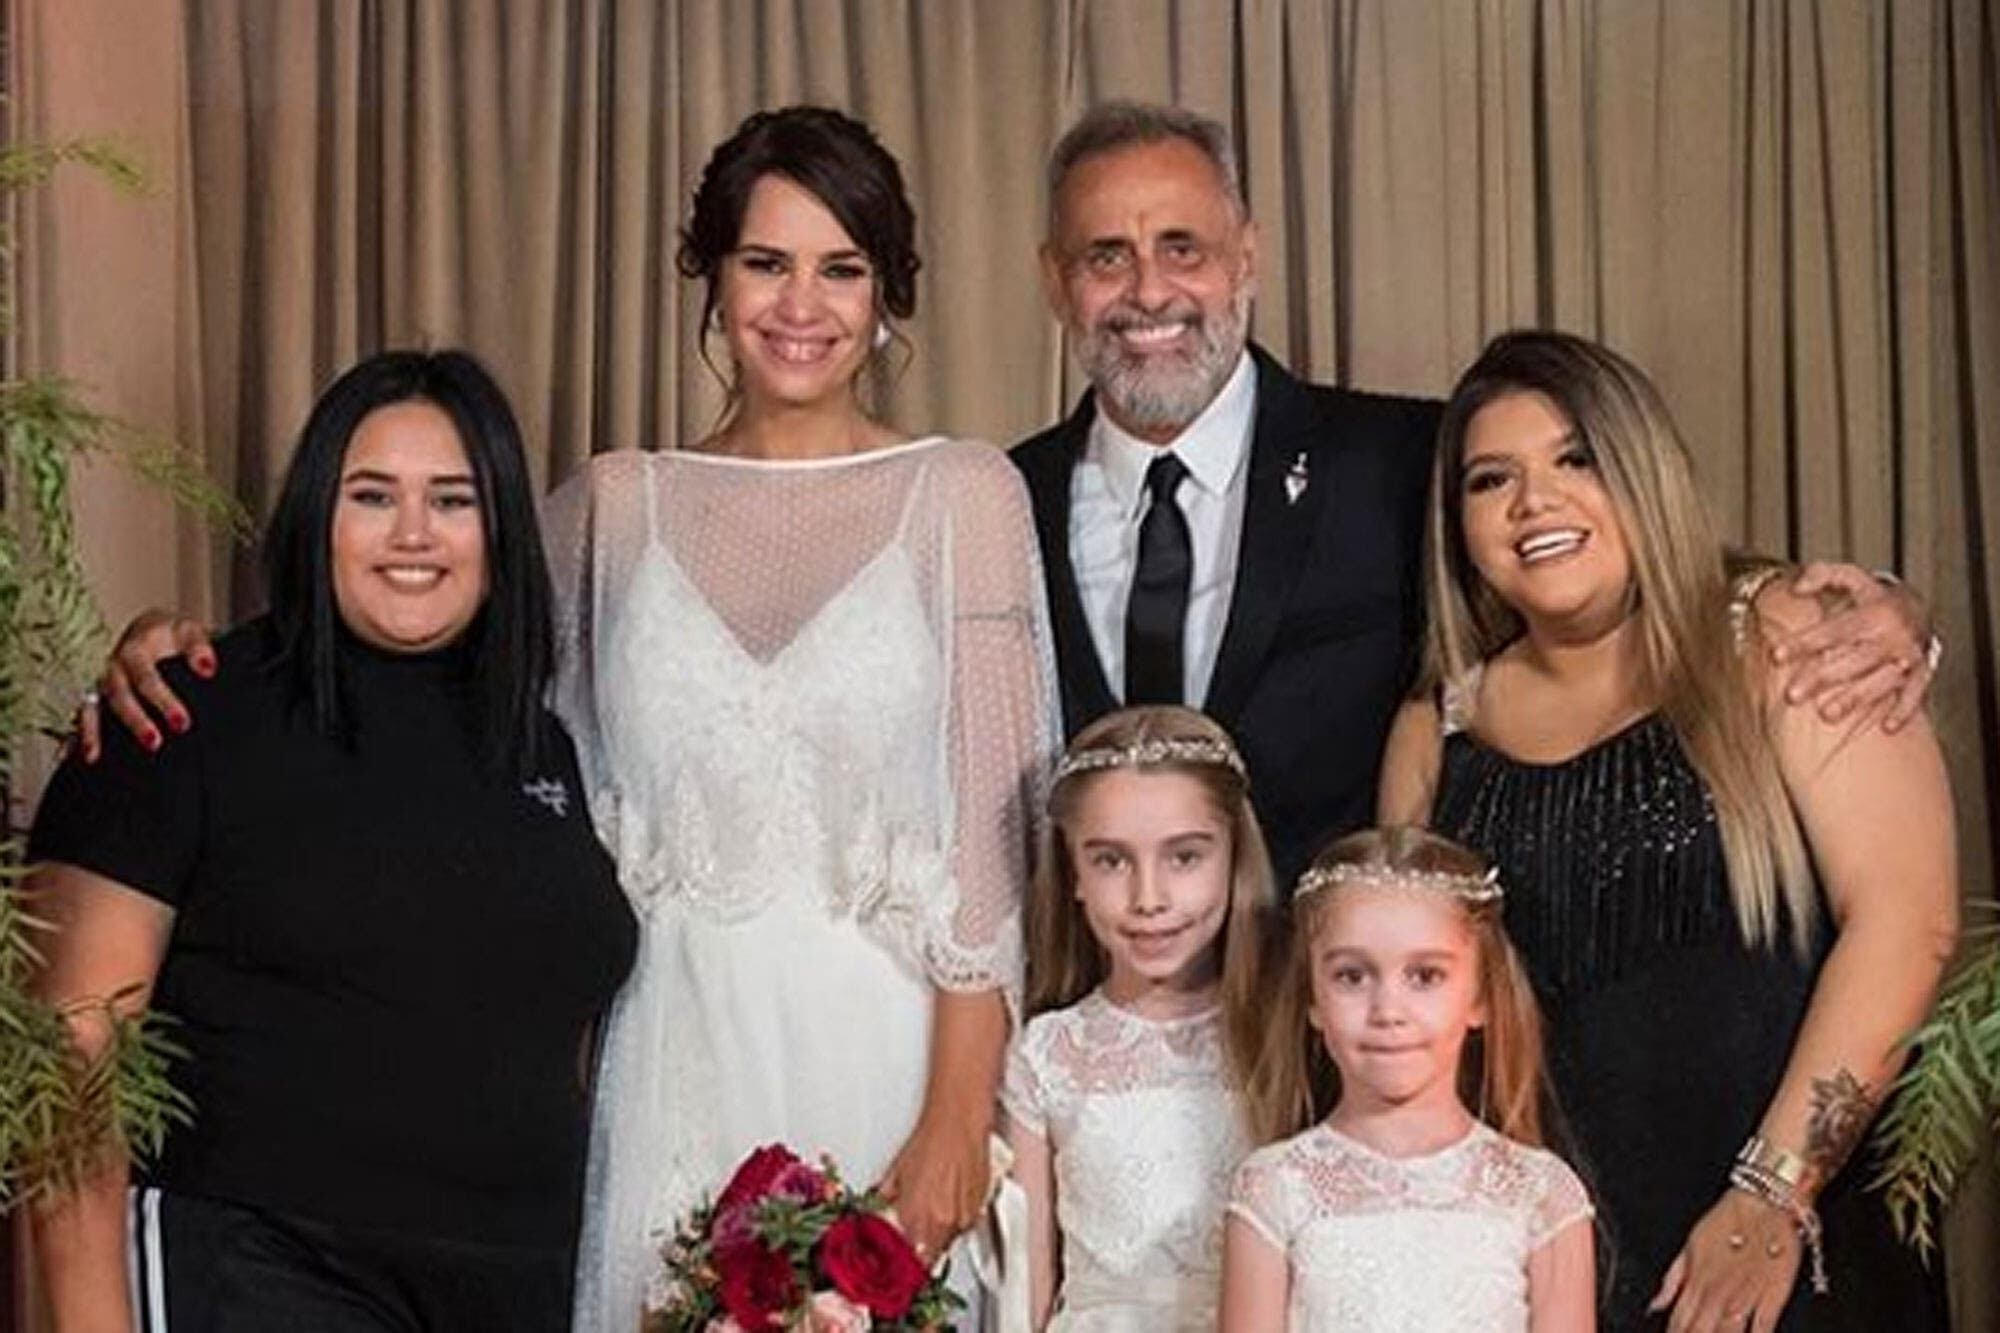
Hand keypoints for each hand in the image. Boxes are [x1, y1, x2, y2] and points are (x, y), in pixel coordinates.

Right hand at [77, 610, 213, 762]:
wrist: (149, 630)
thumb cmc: (170, 635)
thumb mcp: (187, 631)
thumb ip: (199, 647)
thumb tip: (208, 669)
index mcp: (135, 649)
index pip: (147, 678)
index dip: (163, 701)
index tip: (181, 722)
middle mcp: (112, 666)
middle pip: (119, 695)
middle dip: (135, 721)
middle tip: (154, 742)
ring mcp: (99, 681)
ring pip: (91, 706)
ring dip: (92, 732)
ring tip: (94, 755)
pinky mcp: (92, 693)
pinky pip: (81, 715)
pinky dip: (78, 734)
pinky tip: (84, 756)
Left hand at [876, 1109, 991, 1264]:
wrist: (958, 1123)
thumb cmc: (931, 1141)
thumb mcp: (896, 1173)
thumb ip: (885, 1200)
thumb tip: (878, 1210)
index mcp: (918, 1217)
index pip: (912, 1261)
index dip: (905, 1264)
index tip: (900, 1261)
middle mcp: (943, 1223)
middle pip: (931, 1253)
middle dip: (921, 1247)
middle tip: (913, 1232)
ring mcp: (964, 1216)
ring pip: (950, 1239)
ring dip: (939, 1232)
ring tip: (933, 1206)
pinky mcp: (980, 1207)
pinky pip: (965, 1224)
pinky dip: (956, 1218)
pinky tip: (949, 1197)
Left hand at [1649, 1190, 1801, 1331]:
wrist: (1764, 1202)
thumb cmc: (1727, 1220)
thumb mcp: (1690, 1246)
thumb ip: (1672, 1280)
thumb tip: (1655, 1304)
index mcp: (1696, 1283)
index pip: (1678, 1324)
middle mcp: (1718, 1295)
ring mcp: (1746, 1299)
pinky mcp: (1773, 1298)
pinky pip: (1762, 1329)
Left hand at [1765, 562, 1933, 730]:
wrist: (1918, 608)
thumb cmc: (1873, 598)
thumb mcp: (1850, 577)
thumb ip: (1821, 575)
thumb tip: (1796, 587)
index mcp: (1874, 612)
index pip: (1833, 630)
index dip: (1804, 643)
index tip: (1776, 656)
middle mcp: (1893, 635)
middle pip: (1852, 660)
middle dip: (1820, 678)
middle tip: (1791, 695)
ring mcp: (1908, 657)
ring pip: (1879, 681)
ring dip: (1854, 698)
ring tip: (1826, 714)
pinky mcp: (1922, 674)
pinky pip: (1915, 695)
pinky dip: (1903, 710)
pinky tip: (1887, 725)